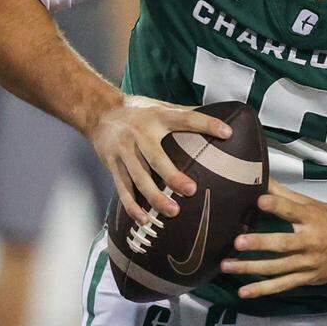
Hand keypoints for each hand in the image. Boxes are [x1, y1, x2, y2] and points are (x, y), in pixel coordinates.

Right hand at [86, 94, 232, 221]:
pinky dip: (132, 206)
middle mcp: (140, 134)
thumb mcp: (161, 105)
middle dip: (172, 176)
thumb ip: (185, 112)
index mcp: (158, 116)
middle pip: (157, 158)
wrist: (99, 112)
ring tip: (173, 211)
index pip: (186, 119)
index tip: (227, 133)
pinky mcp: (112, 164)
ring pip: (139, 178)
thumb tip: (220, 114)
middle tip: (191, 190)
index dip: (207, 124)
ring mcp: (124, 151)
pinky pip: (122, 188)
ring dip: (155, 197)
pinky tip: (144, 220)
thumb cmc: (138, 110)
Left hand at [220, 180, 326, 297]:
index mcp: (311, 218)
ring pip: (277, 267)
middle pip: (283, 244)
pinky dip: (263, 289)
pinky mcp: (307, 278)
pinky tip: (244, 291)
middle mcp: (309, 241)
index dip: (277, 205)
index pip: (292, 211)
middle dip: (260, 243)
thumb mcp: (313, 205)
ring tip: (227, 265)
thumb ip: (285, 195)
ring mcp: (308, 263)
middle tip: (238, 241)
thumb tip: (262, 179)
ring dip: (251, 268)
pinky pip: (283, 285)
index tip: (260, 200)